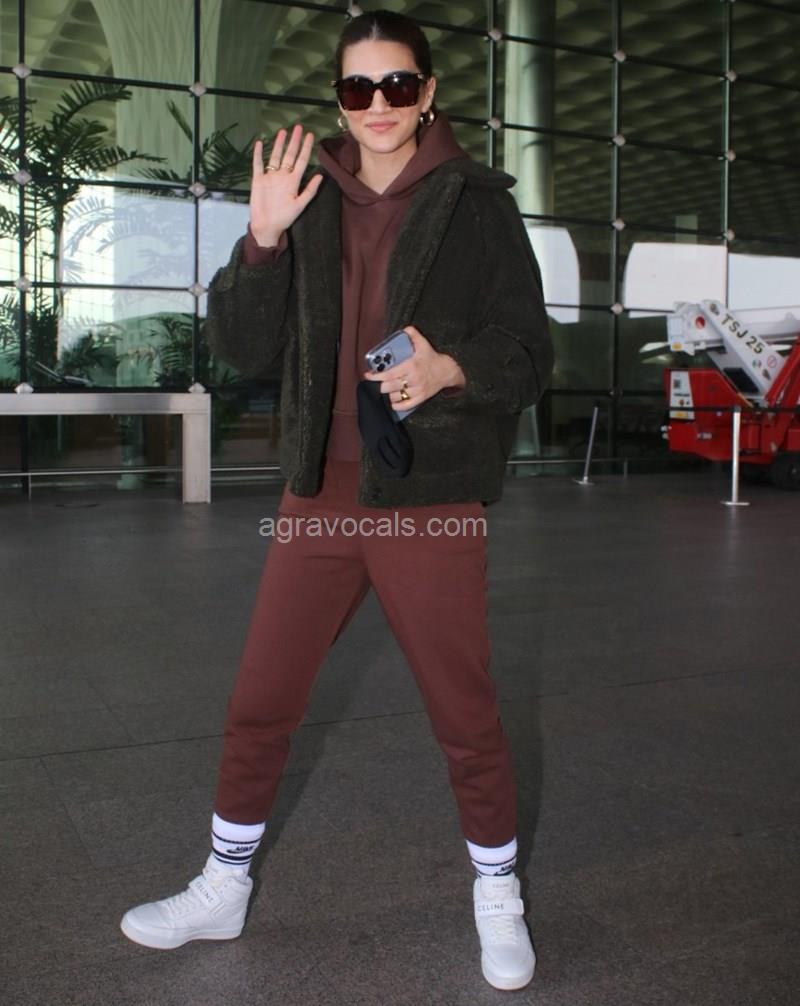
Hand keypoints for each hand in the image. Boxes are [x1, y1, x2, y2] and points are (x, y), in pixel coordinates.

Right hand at [249, 125, 322, 246]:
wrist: (266, 227)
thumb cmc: (284, 218)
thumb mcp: (300, 205)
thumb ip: (309, 191)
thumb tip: (321, 176)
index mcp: (293, 182)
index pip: (301, 161)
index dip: (306, 148)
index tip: (310, 136)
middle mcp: (282, 177)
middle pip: (289, 155)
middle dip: (294, 142)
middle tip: (298, 127)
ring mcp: (270, 177)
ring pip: (275, 156)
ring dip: (278, 144)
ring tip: (283, 132)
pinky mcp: (258, 180)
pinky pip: (258, 164)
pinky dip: (258, 154)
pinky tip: (259, 143)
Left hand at [362, 325, 465, 411]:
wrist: (447, 371)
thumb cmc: (432, 358)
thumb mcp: (423, 344)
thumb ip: (413, 334)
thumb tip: (405, 328)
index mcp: (411, 366)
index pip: (389, 374)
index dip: (376, 376)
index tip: (368, 375)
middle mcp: (413, 379)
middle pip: (389, 387)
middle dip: (379, 386)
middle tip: (376, 383)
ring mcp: (417, 390)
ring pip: (395, 396)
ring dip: (388, 394)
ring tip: (385, 389)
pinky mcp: (421, 398)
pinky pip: (405, 405)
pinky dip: (397, 405)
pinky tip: (392, 401)